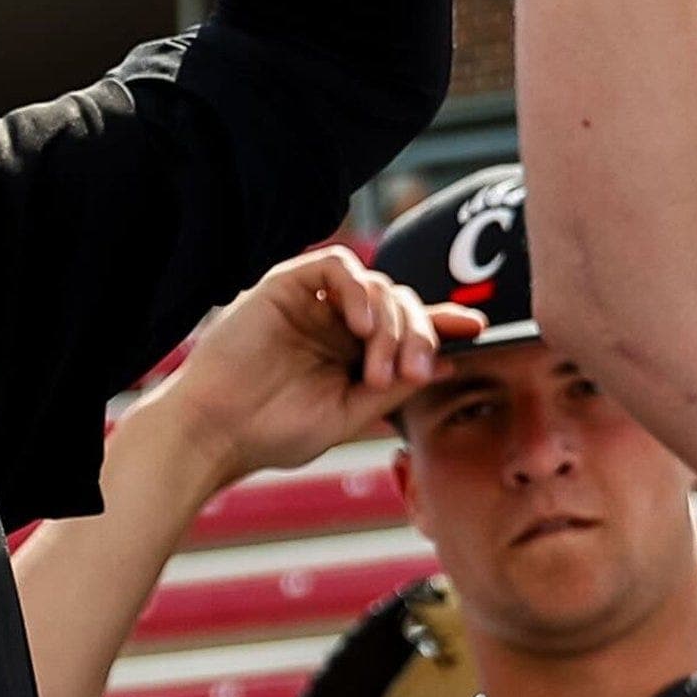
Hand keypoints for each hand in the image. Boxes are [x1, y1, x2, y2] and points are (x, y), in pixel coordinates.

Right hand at [150, 244, 473, 483]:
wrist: (217, 431)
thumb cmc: (273, 431)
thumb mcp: (350, 412)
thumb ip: (396, 385)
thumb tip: (450, 364)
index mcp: (352, 352)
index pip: (409, 324)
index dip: (445, 320)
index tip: (479, 327)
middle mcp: (337, 321)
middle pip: (403, 302)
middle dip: (418, 336)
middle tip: (412, 374)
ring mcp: (314, 302)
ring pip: (378, 284)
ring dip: (391, 324)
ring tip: (376, 367)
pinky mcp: (287, 285)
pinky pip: (338, 265)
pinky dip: (358, 290)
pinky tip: (359, 327)